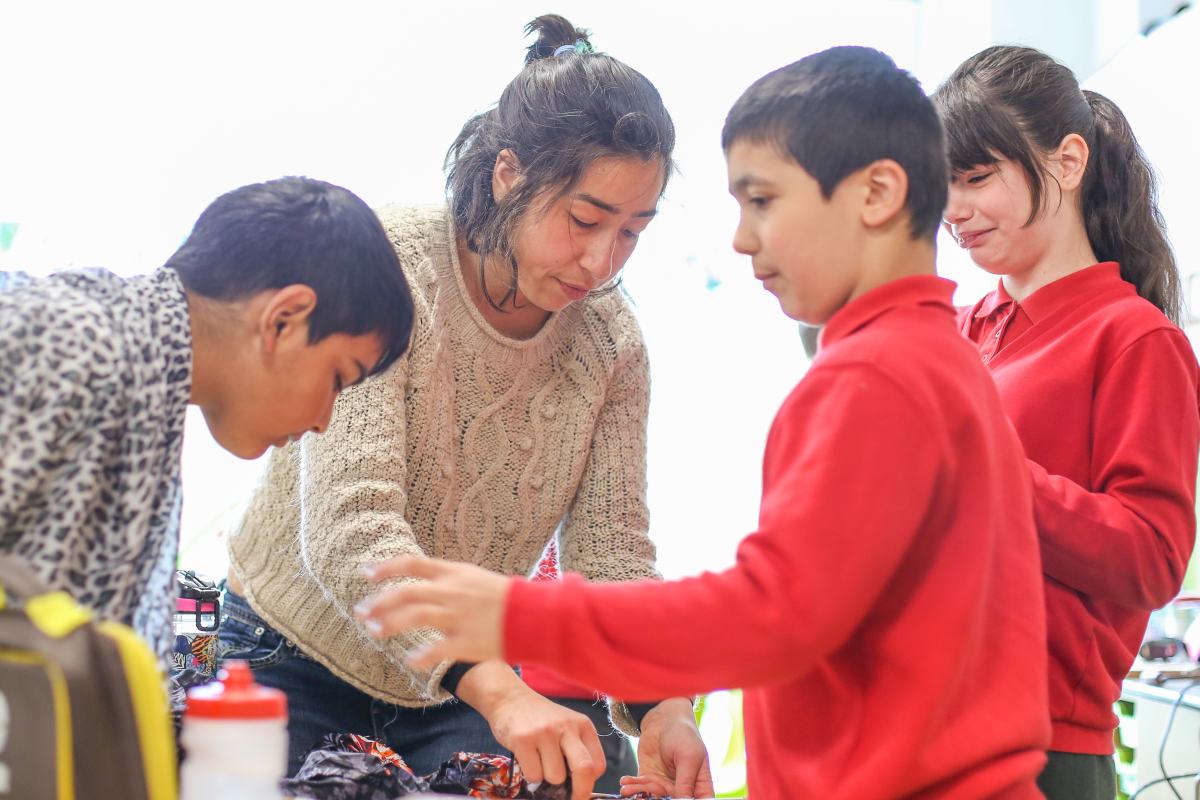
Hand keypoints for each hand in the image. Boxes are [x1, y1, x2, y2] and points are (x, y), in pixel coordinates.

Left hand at [354, 556, 509, 667]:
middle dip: (379, 603)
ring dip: (390, 624)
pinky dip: (420, 656)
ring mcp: (458, 617)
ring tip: (375, 631)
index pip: (412, 564)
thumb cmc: (502, 597)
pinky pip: (436, 650)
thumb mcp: (473, 577)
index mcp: (453, 573)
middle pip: (406, 593)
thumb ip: (446, 579)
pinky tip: (409, 661)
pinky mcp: (466, 642)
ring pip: (414, 616)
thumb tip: (418, 582)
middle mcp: (452, 592)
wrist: (532, 615)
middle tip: (361, 613)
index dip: (386, 568)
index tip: (365, 574)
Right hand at [457, 663, 605, 799]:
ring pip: (555, 777)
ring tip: (539, 761)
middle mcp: (566, 727)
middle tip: (571, 799)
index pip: (598, 764)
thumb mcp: (566, 726)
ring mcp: (545, 732)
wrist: (510, 698)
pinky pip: (533, 775)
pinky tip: (526, 758)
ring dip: (546, 778)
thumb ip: (577, 750)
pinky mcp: (523, 740)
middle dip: (579, 792)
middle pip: (584, 770)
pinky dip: (530, 775)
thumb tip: (580, 786)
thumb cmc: (541, 718)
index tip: (582, 792)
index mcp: (582, 725)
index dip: (591, 784)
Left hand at [619, 698, 712, 797]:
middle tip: (644, 797)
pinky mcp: (649, 778)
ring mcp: (664, 785)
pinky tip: (625, 783)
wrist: (663, 718)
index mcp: (699, 786)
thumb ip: (686, 782)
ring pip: (652, 798)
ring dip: (639, 794)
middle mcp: (682, 789)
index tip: (673, 799)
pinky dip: (632, 787)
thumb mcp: (688, 757)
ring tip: (627, 790)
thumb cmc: (683, 734)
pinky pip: (640, 789)